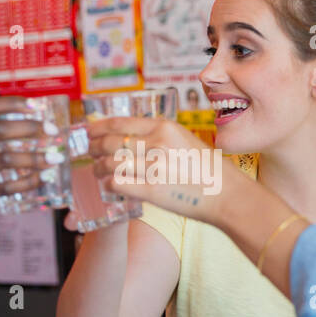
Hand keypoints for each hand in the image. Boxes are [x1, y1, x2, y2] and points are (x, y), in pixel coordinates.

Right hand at [0, 96, 55, 230]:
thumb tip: (10, 118)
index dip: (12, 104)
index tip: (34, 105)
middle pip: (0, 131)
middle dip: (31, 129)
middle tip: (51, 130)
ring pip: (7, 159)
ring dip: (35, 158)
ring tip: (54, 158)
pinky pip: (6, 186)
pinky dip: (28, 182)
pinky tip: (42, 178)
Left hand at [85, 116, 231, 222]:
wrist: (226, 193)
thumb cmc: (208, 169)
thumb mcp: (184, 139)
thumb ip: (159, 136)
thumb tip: (131, 137)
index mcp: (165, 127)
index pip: (120, 123)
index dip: (99, 127)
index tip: (89, 131)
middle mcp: (157, 143)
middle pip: (111, 142)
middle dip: (94, 148)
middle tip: (89, 152)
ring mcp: (154, 167)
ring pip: (110, 163)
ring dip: (98, 168)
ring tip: (97, 171)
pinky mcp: (152, 190)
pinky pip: (118, 183)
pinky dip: (109, 184)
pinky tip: (109, 185)